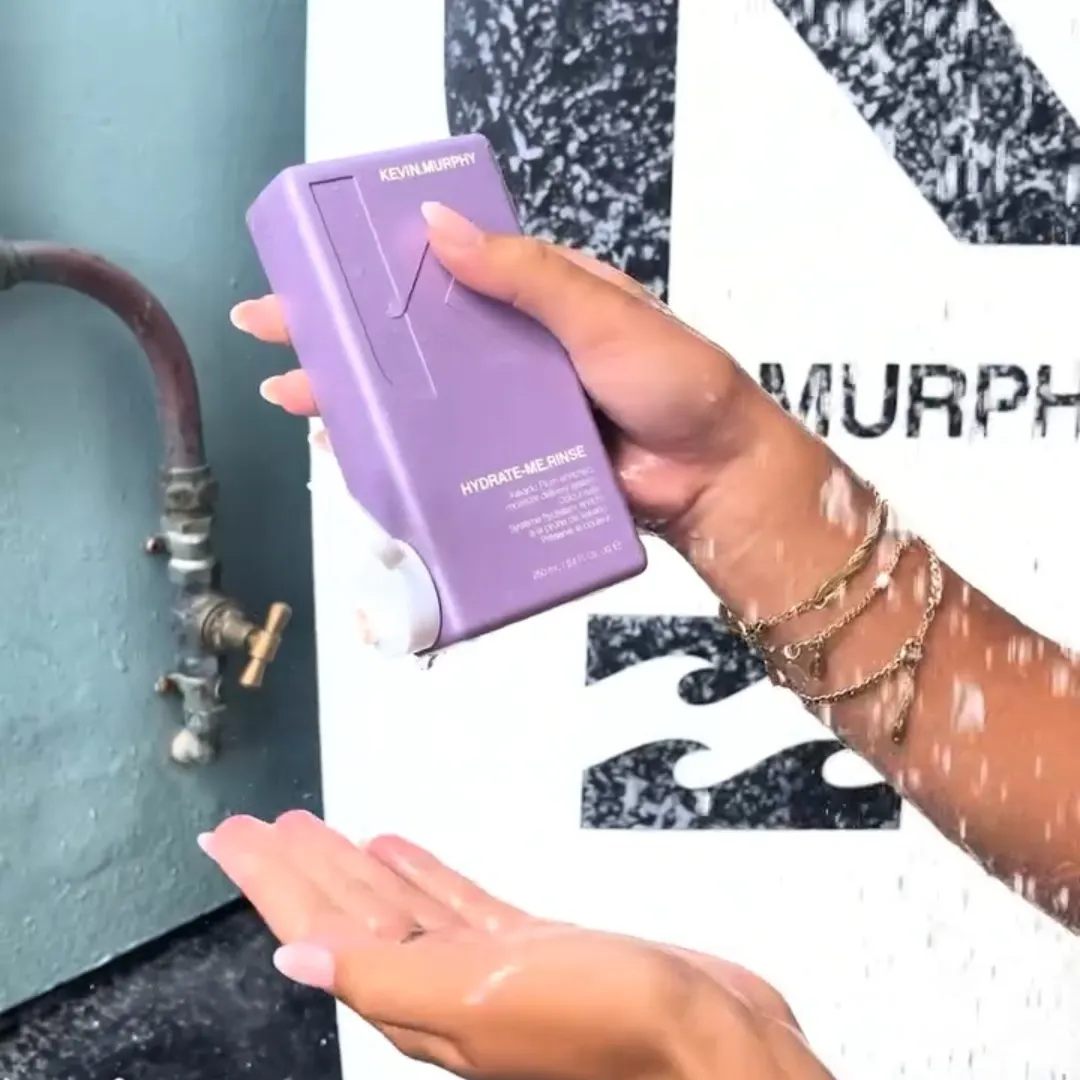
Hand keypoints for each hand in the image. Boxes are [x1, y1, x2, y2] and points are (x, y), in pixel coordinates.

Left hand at [199, 813, 831, 1079]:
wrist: (708, 1039)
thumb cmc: (607, 1024)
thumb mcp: (481, 997)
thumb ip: (383, 976)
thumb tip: (291, 960)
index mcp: (415, 998)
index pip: (319, 928)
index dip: (270, 882)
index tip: (229, 840)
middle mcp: (439, 985)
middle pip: (347, 913)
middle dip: (298, 867)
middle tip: (254, 826)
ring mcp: (484, 966)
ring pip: (396, 904)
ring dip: (352, 867)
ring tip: (312, 830)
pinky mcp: (530, 947)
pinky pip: (454, 902)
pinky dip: (422, 873)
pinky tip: (400, 849)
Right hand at [230, 201, 769, 534]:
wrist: (713, 477)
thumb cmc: (676, 383)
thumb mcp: (601, 313)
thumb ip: (526, 275)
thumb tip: (439, 225)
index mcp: (533, 298)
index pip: (441, 271)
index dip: (376, 270)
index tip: (317, 269)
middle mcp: (512, 351)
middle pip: (413, 340)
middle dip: (342, 339)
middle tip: (274, 334)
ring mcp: (508, 409)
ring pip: (419, 400)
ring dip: (358, 399)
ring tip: (297, 397)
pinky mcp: (510, 461)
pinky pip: (446, 456)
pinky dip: (399, 454)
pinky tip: (354, 453)